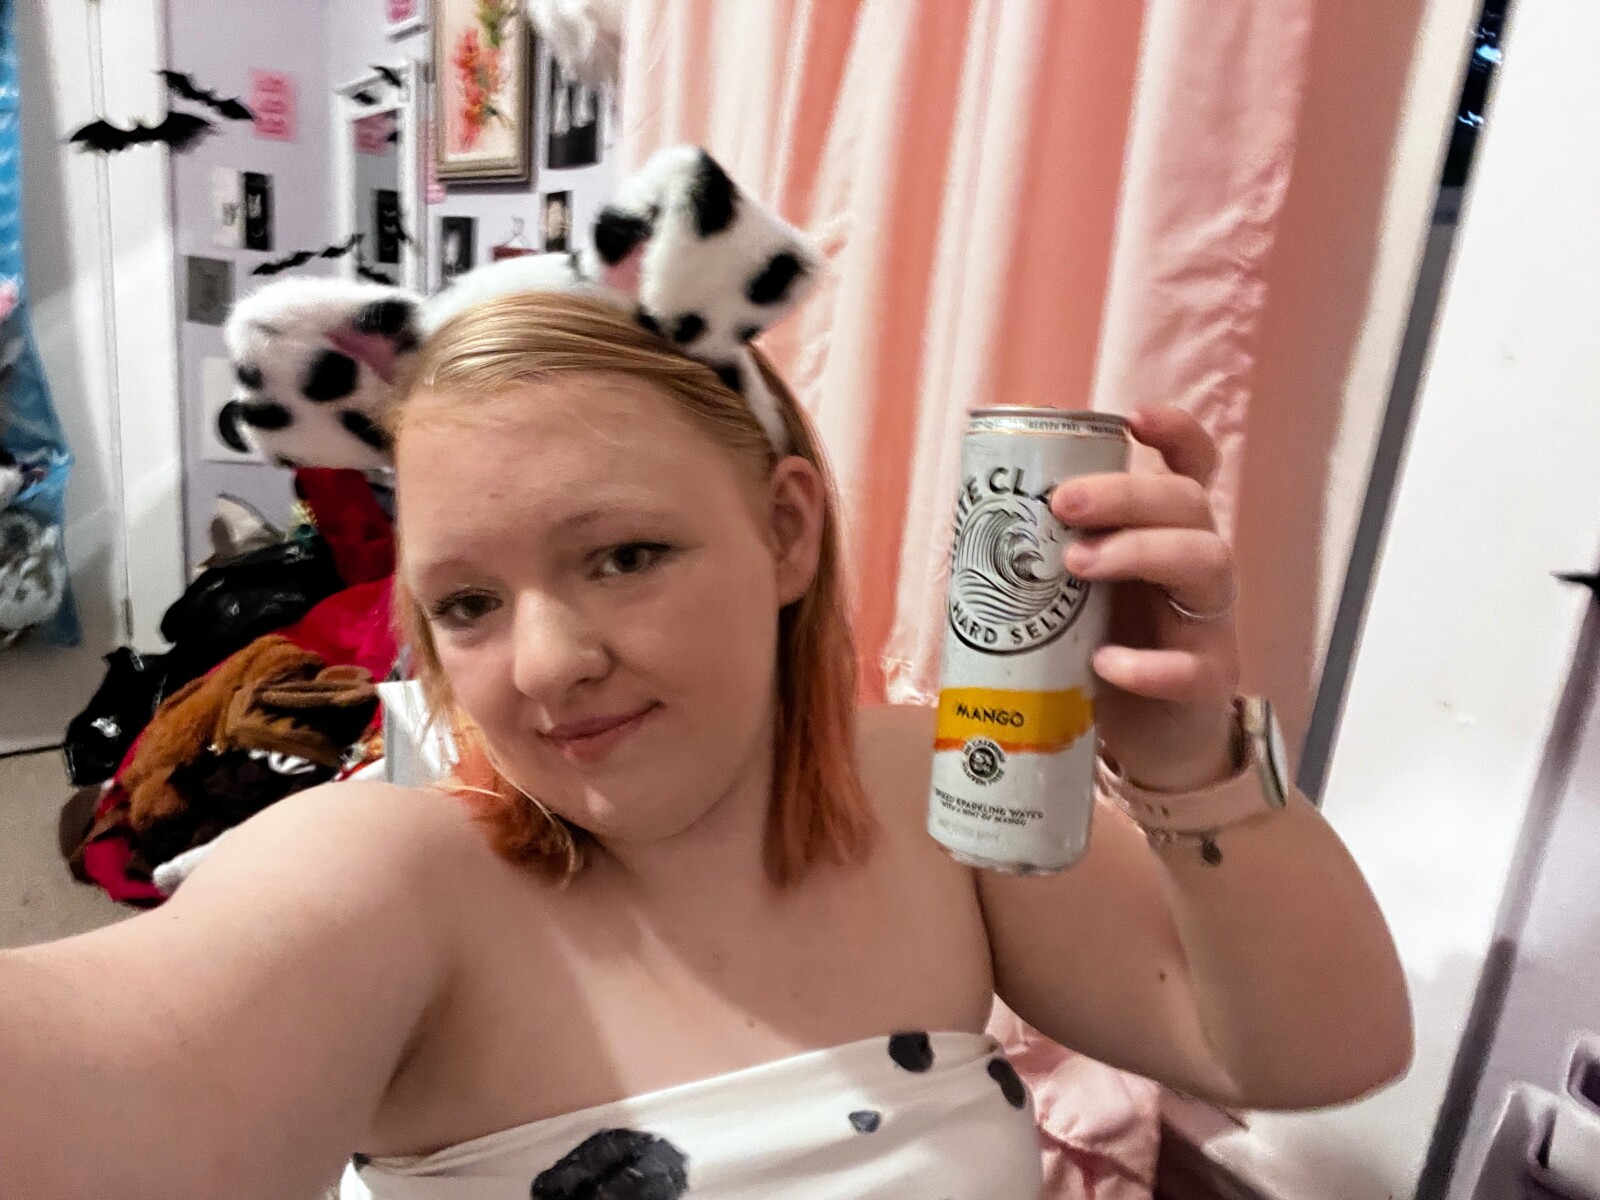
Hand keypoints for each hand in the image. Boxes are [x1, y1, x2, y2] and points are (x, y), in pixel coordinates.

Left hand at [1050, 407, 1240, 791]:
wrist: (1149, 746)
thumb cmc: (1102, 655)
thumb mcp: (1073, 600)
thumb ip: (1039, 564)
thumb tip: (957, 533)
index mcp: (1164, 535)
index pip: (1191, 468)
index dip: (1175, 432)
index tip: (1133, 418)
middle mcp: (1196, 566)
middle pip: (1188, 502)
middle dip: (1125, 494)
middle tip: (1063, 505)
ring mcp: (1209, 623)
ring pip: (1206, 561)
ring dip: (1139, 552)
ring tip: (1076, 566)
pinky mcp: (1208, 681)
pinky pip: (1192, 665)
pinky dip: (1148, 662)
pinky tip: (1105, 662)